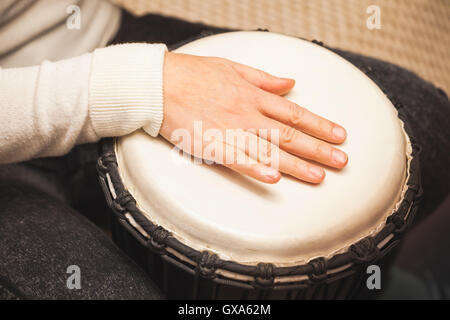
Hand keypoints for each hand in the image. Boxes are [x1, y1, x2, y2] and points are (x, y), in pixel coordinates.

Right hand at [160, 52, 347, 183]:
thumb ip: (264, 78)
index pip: (294, 113)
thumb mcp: (233, 67)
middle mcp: (247, 114)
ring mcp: (229, 130)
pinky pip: (237, 159)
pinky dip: (256, 169)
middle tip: (341, 161)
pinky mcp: (210, 144)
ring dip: (296, 164)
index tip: (339, 135)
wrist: (159, 83)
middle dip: (318, 149)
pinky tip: (274, 178)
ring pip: (269, 150)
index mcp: (253, 96)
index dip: (320, 125)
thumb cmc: (194, 73)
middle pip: (289, 134)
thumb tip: (290, 84)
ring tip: (319, 176)